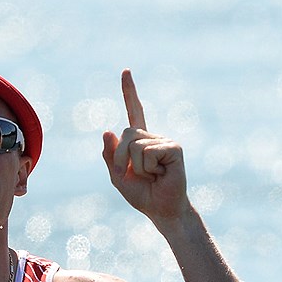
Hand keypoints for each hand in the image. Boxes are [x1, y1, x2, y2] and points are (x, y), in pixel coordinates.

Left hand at [103, 69, 189, 222]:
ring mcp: (165, 140)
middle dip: (122, 158)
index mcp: (140, 141)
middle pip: (126, 134)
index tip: (125, 71)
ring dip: (135, 165)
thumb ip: (110, 155)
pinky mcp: (174, 148)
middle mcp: (153, 136)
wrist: (161, 209)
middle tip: (135, 174)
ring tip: (151, 176)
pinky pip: (148, 152)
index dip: (129, 92)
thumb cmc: (142, 194)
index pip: (134, 111)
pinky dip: (148, 168)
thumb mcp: (117, 175)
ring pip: (135, 144)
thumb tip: (108, 131)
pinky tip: (160, 174)